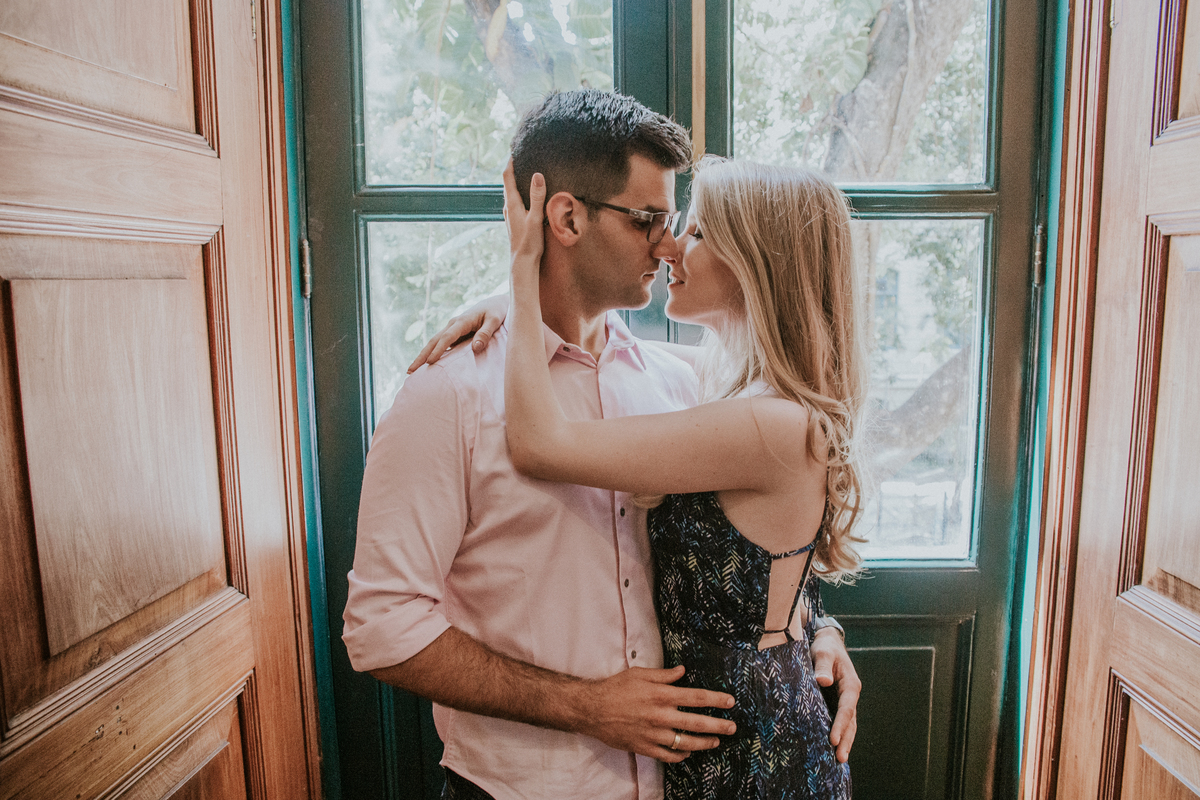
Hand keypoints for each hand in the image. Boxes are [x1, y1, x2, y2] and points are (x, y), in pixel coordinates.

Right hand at [407, 294, 508, 372]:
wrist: (494, 303)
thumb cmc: (496, 312)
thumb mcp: (494, 320)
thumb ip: (485, 333)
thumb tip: (475, 348)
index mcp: (462, 321)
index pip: (447, 337)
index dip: (439, 349)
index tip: (430, 361)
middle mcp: (453, 324)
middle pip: (434, 341)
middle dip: (422, 355)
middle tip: (410, 370)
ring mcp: (452, 329)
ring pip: (434, 343)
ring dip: (423, 356)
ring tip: (411, 371)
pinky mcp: (454, 334)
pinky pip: (440, 345)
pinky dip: (431, 354)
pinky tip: (426, 365)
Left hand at [501, 159, 545, 291]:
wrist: (522, 262)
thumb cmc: (529, 242)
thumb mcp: (536, 218)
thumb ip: (537, 197)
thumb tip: (537, 175)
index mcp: (512, 203)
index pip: (508, 176)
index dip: (510, 161)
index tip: (514, 149)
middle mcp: (508, 207)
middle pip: (508, 182)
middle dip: (513, 168)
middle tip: (521, 155)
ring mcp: (510, 214)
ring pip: (511, 192)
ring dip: (516, 180)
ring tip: (525, 170)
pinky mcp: (514, 220)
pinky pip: (515, 200)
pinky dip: (520, 191)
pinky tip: (527, 194)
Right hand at [569, 665, 736, 763]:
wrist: (592, 709)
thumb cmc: (615, 688)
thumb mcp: (639, 674)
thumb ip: (663, 675)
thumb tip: (682, 672)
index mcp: (661, 694)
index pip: (696, 697)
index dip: (715, 699)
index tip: (730, 701)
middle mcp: (660, 715)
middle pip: (697, 722)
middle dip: (718, 725)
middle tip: (732, 727)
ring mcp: (653, 734)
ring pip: (685, 742)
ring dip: (704, 742)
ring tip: (716, 741)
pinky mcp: (644, 747)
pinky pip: (668, 755)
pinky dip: (681, 756)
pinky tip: (688, 753)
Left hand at [811, 628, 858, 762]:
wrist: (827, 642)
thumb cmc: (824, 647)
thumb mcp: (822, 652)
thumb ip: (822, 665)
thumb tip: (823, 681)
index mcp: (850, 685)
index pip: (846, 709)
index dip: (840, 724)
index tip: (832, 739)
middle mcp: (850, 696)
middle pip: (850, 722)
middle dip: (845, 740)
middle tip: (840, 759)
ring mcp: (844, 701)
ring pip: (847, 725)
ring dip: (844, 742)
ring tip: (839, 761)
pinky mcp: (835, 703)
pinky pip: (839, 722)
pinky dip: (838, 735)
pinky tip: (831, 750)